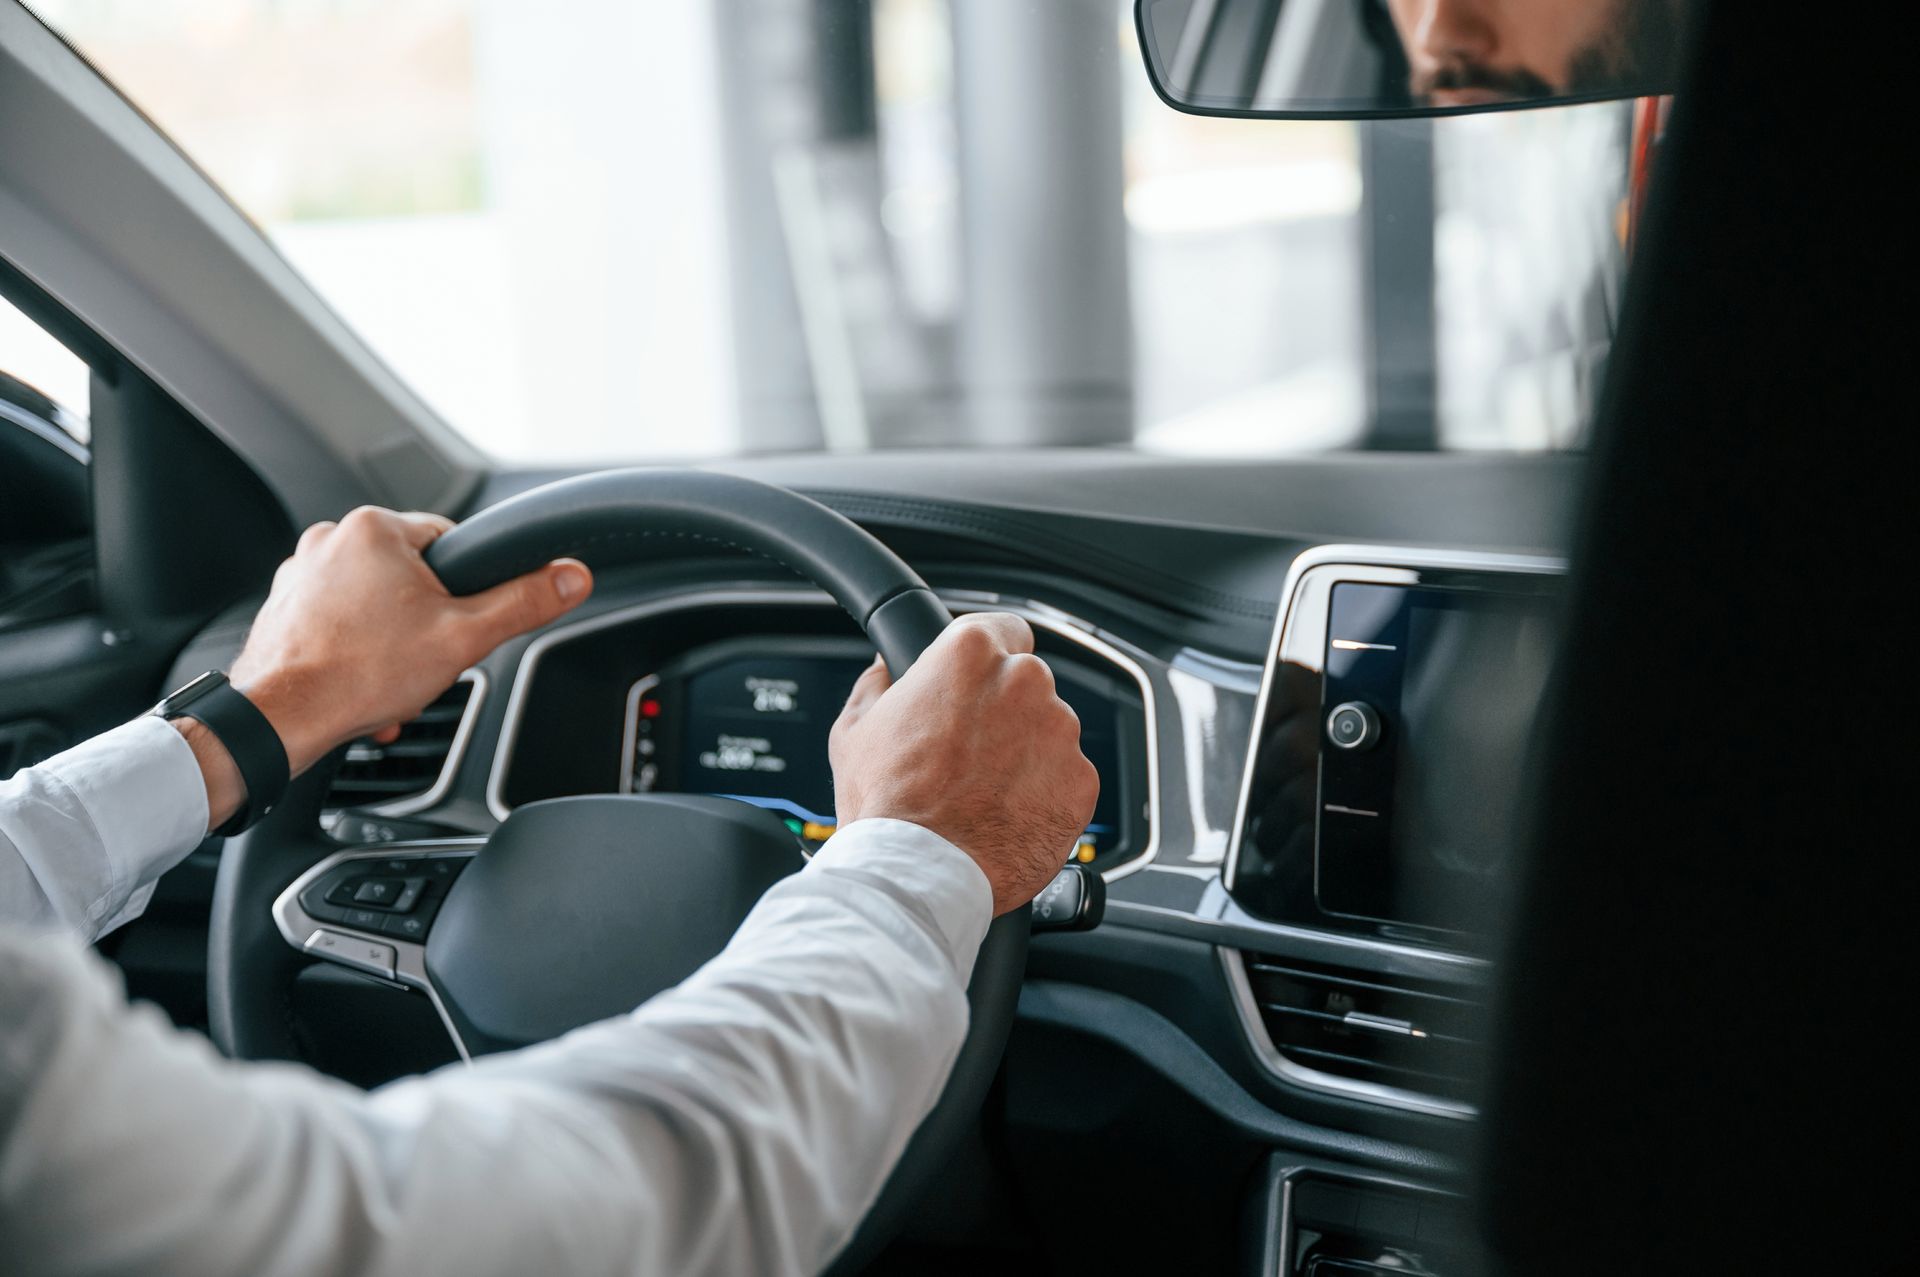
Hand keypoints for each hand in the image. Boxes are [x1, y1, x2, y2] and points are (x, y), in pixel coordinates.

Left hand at [181, 507, 592, 829]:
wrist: (280, 718)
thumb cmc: (358, 673)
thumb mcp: (463, 637)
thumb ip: (523, 602)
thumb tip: (571, 577)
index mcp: (374, 528)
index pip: (448, 542)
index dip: (464, 589)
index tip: (456, 623)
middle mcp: (329, 540)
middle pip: (410, 578)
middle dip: (424, 623)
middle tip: (422, 658)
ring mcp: (299, 575)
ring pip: (373, 605)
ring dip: (389, 643)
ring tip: (388, 678)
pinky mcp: (282, 609)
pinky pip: (337, 624)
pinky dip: (355, 653)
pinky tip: (361, 685)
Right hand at [829, 613, 1098, 915]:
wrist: (918, 875)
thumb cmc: (886, 805)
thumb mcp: (855, 731)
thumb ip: (878, 686)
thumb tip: (886, 671)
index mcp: (971, 654)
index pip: (1003, 628)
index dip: (990, 657)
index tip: (979, 683)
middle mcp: (1025, 682)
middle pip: (1026, 683)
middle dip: (1004, 712)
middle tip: (969, 753)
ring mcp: (1060, 733)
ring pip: (1050, 732)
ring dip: (1027, 754)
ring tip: (984, 793)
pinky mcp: (1081, 783)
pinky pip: (1067, 778)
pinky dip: (1046, 794)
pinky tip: (1008, 815)